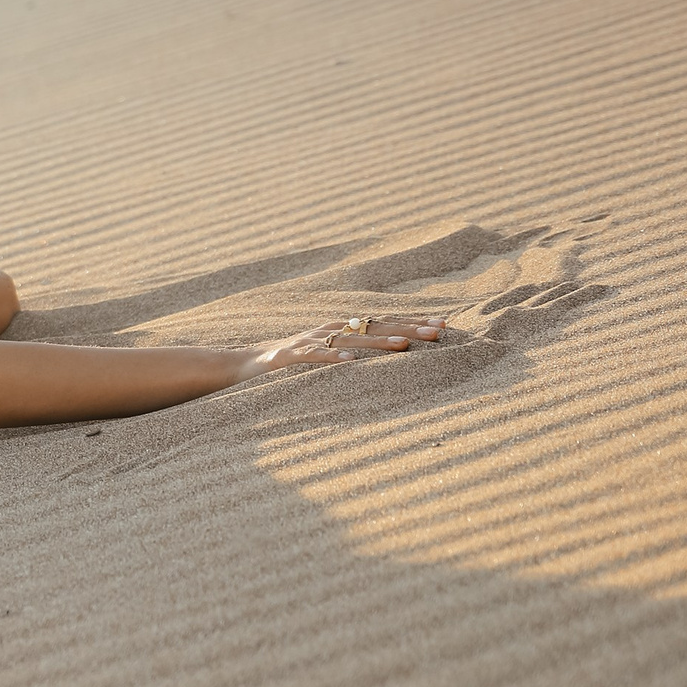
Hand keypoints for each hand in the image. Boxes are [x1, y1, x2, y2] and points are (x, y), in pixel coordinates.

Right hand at [236, 314, 443, 381]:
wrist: (244, 364)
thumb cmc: (292, 364)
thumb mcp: (328, 355)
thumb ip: (356, 353)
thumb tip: (396, 356)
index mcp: (342, 329)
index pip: (383, 322)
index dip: (412, 322)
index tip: (443, 325)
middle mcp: (330, 330)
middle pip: (375, 326)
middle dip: (408, 328)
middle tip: (438, 332)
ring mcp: (310, 341)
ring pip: (350, 339)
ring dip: (378, 342)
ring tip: (404, 346)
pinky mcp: (290, 357)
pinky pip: (314, 357)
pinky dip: (332, 358)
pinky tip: (351, 363)